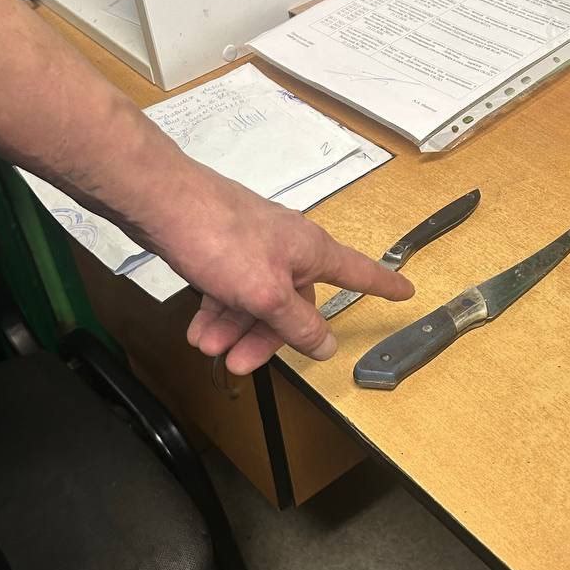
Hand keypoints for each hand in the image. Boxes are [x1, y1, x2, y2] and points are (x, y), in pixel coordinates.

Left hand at [159, 172, 413, 374]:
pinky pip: (230, 290)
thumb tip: (327, 346)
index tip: (407, 291)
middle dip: (266, 337)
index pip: (359, 273)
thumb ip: (298, 324)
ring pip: (256, 300)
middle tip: (240, 365)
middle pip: (293, 303)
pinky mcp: (222, 250)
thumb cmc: (222, 240)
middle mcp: (287, 248)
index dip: (384, 285)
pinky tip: (199, 333)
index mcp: (311, 251)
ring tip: (208, 349)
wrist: (162, 204)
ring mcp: (253, 248)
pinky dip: (217, 313)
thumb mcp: (267, 294)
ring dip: (234, 330)